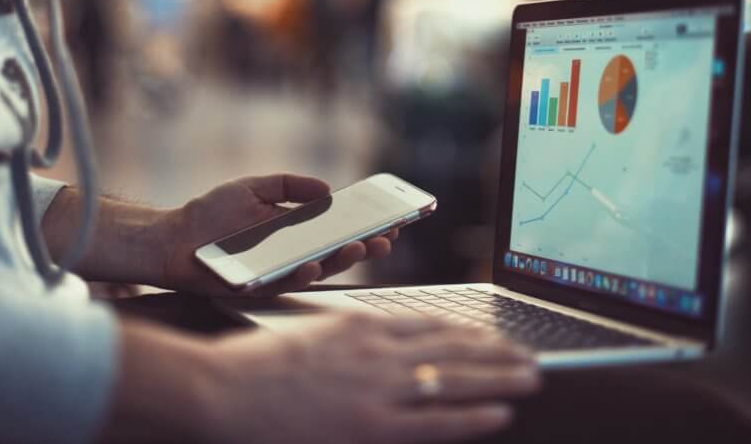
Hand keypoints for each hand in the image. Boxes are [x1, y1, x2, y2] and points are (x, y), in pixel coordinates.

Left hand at [155, 174, 398, 296]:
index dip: (366, 227)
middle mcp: (291, 254)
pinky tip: (313, 262)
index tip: (392, 219)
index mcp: (294, 231)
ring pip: (318, 271)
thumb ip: (289, 185)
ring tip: (361, 246)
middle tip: (388, 237)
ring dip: (342, 261)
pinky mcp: (258, 286)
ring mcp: (276, 272)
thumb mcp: (253, 186)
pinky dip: (302, 273)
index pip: (338, 231)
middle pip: (337, 253)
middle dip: (366, 246)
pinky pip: (285, 282)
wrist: (170, 238)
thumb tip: (328, 189)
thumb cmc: (209, 213)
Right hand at [201, 312, 540, 443]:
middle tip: (529, 355)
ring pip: (455, 378)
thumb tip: (379, 345)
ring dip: (499, 377)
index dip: (469, 332)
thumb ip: (350, 340)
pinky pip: (436, 419)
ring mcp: (377, 388)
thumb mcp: (311, 336)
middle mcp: (378, 351)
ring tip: (530, 376)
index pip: (431, 325)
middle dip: (497, 352)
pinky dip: (473, 415)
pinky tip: (501, 411)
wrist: (220, 389)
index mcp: (362, 326)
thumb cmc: (254, 366)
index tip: (493, 335)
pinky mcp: (371, 425)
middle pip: (453, 348)